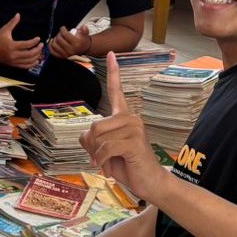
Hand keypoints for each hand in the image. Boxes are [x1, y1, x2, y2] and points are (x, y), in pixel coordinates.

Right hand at [0, 13, 42, 69]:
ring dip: (36, 57)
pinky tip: (36, 60)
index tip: (38, 38)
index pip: (27, 45)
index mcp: (11, 46)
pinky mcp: (12, 65)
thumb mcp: (4, 29)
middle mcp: (13, 55)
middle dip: (37, 50)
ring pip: (28, 61)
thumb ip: (12, 22)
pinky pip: (24, 67)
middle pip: (29, 54)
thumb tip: (18, 14)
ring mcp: (13, 61)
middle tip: (41, 45)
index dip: (34, 42)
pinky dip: (31, 64)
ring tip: (40, 52)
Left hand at [49, 24, 92, 58]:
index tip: (63, 28)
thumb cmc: (83, 40)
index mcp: (76, 43)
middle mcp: (70, 50)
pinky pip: (53, 52)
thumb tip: (84, 26)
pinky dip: (51, 46)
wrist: (84, 49)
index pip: (65, 34)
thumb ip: (84, 30)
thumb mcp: (85, 34)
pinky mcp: (62, 57)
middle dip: (59, 34)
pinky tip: (52, 42)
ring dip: (54, 39)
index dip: (62, 29)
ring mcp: (65, 54)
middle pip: (59, 39)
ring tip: (58, 37)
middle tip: (61, 33)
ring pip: (54, 45)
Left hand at [79, 51, 162, 199]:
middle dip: (91, 146)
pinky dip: (101, 160)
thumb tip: (86, 136)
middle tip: (102, 159)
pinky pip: (105, 147)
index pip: (117, 91)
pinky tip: (108, 168)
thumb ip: (92, 139)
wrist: (150, 183)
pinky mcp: (134, 142)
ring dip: (97, 155)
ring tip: (108, 163)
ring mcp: (134, 129)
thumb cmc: (127, 165)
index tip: (110, 53)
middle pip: (94, 125)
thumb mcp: (104, 151)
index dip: (113, 72)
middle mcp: (130, 118)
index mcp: (124, 117)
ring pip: (97, 136)